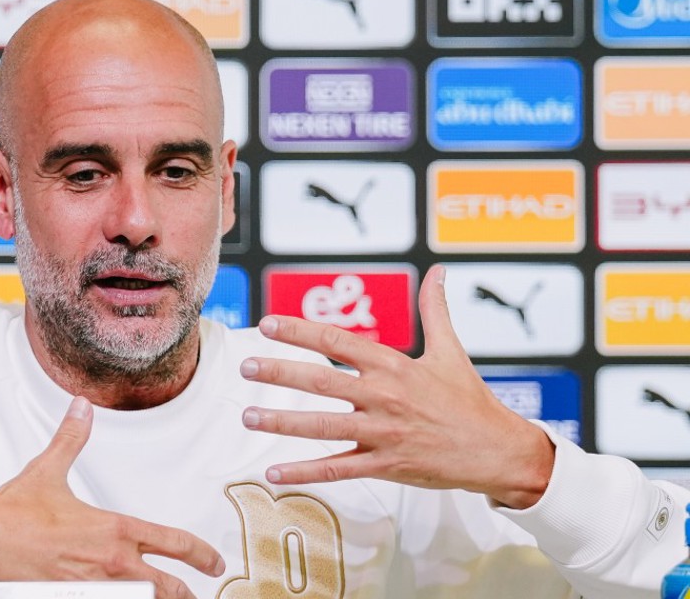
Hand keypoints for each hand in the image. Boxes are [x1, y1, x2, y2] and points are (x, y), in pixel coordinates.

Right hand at [0, 397, 224, 598]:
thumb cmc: (12, 514)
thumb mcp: (49, 469)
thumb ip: (72, 439)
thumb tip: (80, 409)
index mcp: (114, 530)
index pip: (174, 543)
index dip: (202, 555)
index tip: (214, 561)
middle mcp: (112, 563)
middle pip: (169, 588)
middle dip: (187, 592)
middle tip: (199, 592)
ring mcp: (96, 588)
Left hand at [239, 265, 554, 509]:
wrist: (498, 451)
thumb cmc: (471, 400)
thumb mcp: (451, 352)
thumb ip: (436, 311)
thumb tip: (439, 272)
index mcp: (394, 366)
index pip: (338, 342)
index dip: (300, 332)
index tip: (268, 324)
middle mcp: (384, 397)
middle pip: (321, 382)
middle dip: (279, 373)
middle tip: (245, 367)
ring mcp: (383, 433)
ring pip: (323, 426)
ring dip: (282, 422)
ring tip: (248, 417)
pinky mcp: (386, 465)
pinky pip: (338, 469)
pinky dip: (305, 471)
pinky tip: (274, 472)